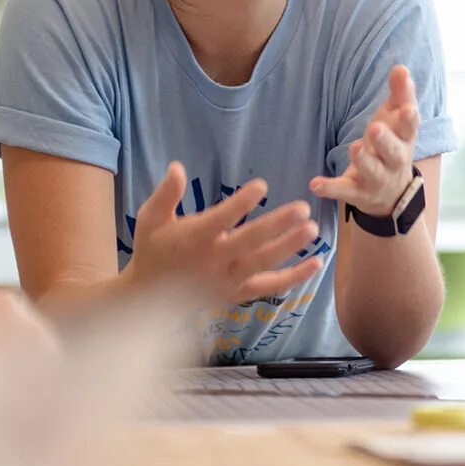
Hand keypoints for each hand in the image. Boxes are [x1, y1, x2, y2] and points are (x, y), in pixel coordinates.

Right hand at [125, 161, 323, 305]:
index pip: (221, 219)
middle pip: (250, 242)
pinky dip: (294, 277)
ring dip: (289, 247)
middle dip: (277, 225)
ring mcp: (227, 280)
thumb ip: (166, 193)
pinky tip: (316, 262)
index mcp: (193, 239)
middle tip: (302, 208)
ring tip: (313, 229)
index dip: (241, 203)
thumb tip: (178, 166)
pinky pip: (269, 286)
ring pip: (263, 264)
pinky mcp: (237, 294)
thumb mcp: (150, 218)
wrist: (148, 299)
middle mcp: (213, 261)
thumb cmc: (153, 250)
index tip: (262, 185)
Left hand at [310, 65, 418, 216]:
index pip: (410, 128)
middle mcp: (394, 161)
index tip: (407, 109)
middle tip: (375, 128)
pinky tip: (315, 184)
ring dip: (363, 160)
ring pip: (372, 171)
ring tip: (355, 147)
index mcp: (404, 140)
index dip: (409, 119)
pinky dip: (330, 188)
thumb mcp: (396, 120)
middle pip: (393, 152)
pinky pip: (344, 191)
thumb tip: (401, 68)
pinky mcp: (357, 192)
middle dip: (385, 141)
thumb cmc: (393, 145)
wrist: (392, 194)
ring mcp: (376, 179)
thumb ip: (400, 94)